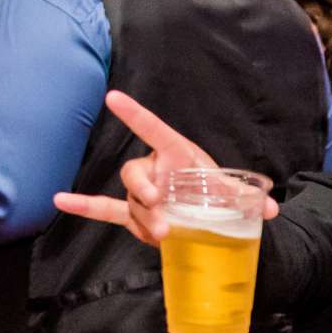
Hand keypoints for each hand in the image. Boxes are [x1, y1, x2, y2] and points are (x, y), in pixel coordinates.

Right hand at [53, 90, 274, 243]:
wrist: (209, 212)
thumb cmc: (216, 191)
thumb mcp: (232, 192)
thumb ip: (248, 198)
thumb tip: (271, 209)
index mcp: (177, 153)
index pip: (153, 129)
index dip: (135, 115)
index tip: (113, 98)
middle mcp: (154, 168)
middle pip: (134, 174)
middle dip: (144, 191)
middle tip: (159, 208)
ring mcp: (142, 191)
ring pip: (132, 202)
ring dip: (144, 218)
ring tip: (163, 234)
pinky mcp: (135, 211)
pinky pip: (106, 209)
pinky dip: (84, 207)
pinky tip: (60, 201)